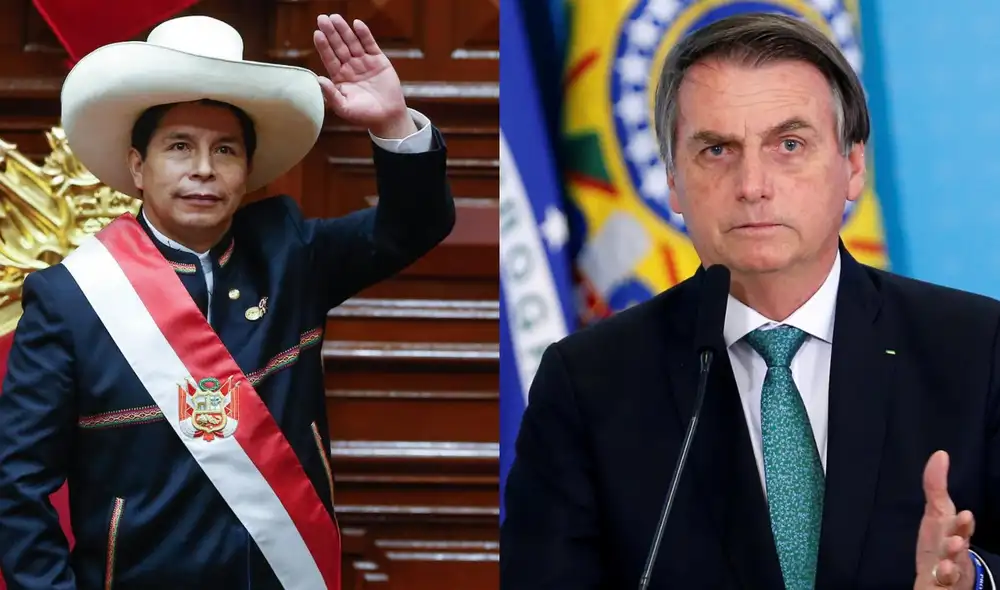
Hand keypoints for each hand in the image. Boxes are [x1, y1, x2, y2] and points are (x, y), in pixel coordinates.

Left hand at [312, 14, 416, 137]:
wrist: (388, 117)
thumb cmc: (364, 115)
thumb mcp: (344, 108)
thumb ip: (331, 94)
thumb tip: (318, 79)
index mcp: (340, 77)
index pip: (329, 58)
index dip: (323, 46)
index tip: (317, 34)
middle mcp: (350, 67)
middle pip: (339, 46)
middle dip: (331, 33)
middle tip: (322, 19)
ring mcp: (364, 62)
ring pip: (352, 42)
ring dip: (344, 30)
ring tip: (335, 18)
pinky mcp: (379, 60)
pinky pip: (370, 44)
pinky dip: (364, 34)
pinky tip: (357, 24)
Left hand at [914, 451, 975, 588]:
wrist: (943, 573)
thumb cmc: (942, 537)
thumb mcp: (938, 510)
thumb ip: (935, 484)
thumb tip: (940, 453)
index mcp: (953, 531)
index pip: (960, 526)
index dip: (964, 523)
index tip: (966, 515)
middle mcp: (954, 549)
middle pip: (957, 546)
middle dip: (958, 543)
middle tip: (958, 540)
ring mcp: (950, 567)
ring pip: (952, 566)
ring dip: (951, 562)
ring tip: (948, 558)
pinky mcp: (943, 582)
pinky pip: (942, 582)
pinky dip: (943, 578)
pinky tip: (941, 574)